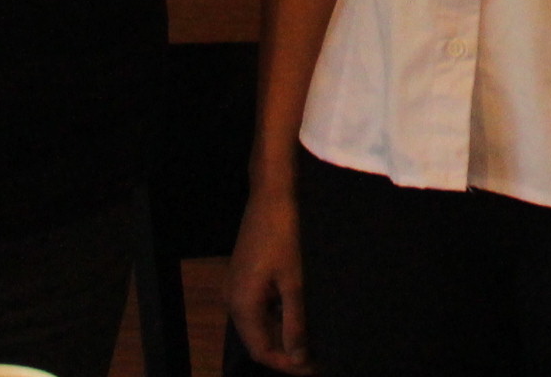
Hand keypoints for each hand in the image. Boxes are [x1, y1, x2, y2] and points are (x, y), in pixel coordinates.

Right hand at [226, 180, 310, 373]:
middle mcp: (233, 299)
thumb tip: (298, 358)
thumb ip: (295, 322)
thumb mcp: (295, 280)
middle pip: (258, 340)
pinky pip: (260, 307)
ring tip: (313, 340)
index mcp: (241, 305)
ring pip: (260, 324)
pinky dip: (279, 316)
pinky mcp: (246, 274)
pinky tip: (300, 314)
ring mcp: (237, 285)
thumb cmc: (285, 233)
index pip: (262, 351)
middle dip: (287, 353)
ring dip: (284, 335)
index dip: (288, 365)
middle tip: (317, 358)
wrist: (272, 192)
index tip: (315, 369)